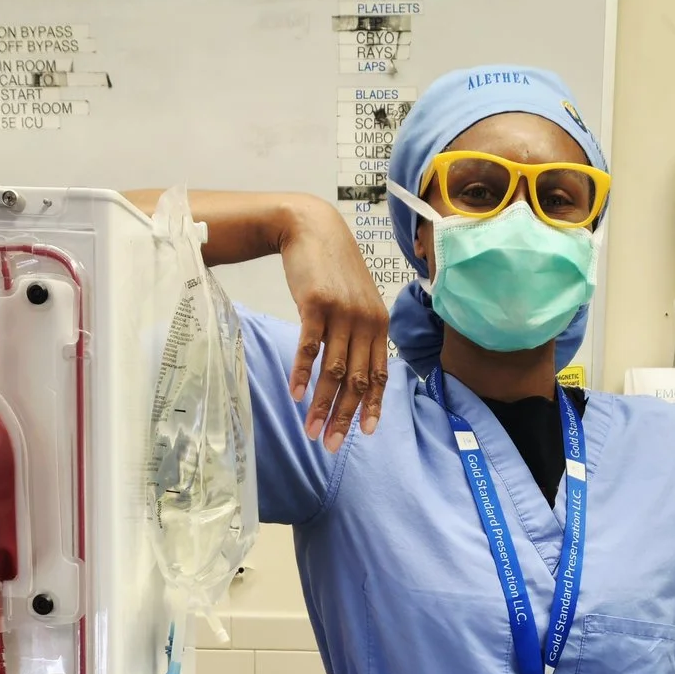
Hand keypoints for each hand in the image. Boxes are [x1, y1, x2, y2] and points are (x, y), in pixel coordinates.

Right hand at [277, 197, 388, 449]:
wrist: (311, 228)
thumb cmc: (332, 269)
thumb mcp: (355, 301)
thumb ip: (358, 334)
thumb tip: (353, 373)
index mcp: (379, 325)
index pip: (379, 375)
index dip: (372, 407)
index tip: (364, 434)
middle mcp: (366, 321)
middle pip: (357, 380)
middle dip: (344, 416)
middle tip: (331, 444)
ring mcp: (342, 313)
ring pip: (334, 370)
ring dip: (321, 405)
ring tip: (311, 431)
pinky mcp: (316, 305)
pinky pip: (310, 348)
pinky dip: (302, 374)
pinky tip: (295, 395)